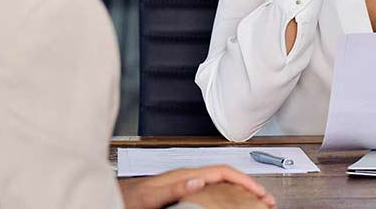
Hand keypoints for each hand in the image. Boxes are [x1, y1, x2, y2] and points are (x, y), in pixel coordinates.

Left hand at [118, 165, 273, 208]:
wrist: (110, 197)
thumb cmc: (126, 198)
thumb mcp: (150, 196)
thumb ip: (174, 186)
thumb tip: (199, 179)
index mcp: (183, 174)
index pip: (223, 171)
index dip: (245, 181)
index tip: (260, 193)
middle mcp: (185, 176)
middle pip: (226, 176)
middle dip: (249, 186)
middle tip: (265, 200)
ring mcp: (183, 183)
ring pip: (220, 183)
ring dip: (239, 191)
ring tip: (253, 202)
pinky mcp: (179, 191)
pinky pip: (210, 190)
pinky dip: (225, 195)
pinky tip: (227, 204)